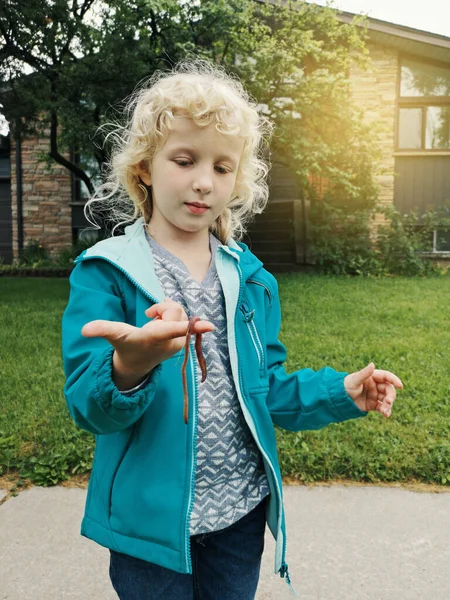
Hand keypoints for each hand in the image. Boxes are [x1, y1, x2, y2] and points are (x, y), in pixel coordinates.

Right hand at [81, 298, 213, 388]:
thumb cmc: (124, 345)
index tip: (210, 326)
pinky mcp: (185, 340)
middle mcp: (171, 341)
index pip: (173, 329)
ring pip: (181, 313)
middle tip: (149, 317)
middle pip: (175, 310)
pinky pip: (187, 319)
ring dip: (167, 314)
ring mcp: (180, 341)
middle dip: (162, 309)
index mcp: (154, 338)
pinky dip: (175, 317)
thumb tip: (84, 330)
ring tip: (154, 323)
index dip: (188, 326)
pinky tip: (164, 324)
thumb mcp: (113, 335)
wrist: (137, 363)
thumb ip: (101, 329)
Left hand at [344, 363, 402, 416]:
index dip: (394, 380)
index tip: (400, 386)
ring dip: (388, 405)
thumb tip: (373, 364)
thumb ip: (364, 373)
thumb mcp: (355, 380)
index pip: (386, 377)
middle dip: (391, 395)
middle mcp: (376, 386)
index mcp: (372, 377)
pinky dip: (386, 411)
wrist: (338, 399)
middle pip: (389, 389)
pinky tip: (386, 415)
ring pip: (387, 399)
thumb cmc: (345, 386)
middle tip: (388, 401)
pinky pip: (382, 408)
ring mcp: (375, 395)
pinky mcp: (373, 405)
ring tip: (385, 411)